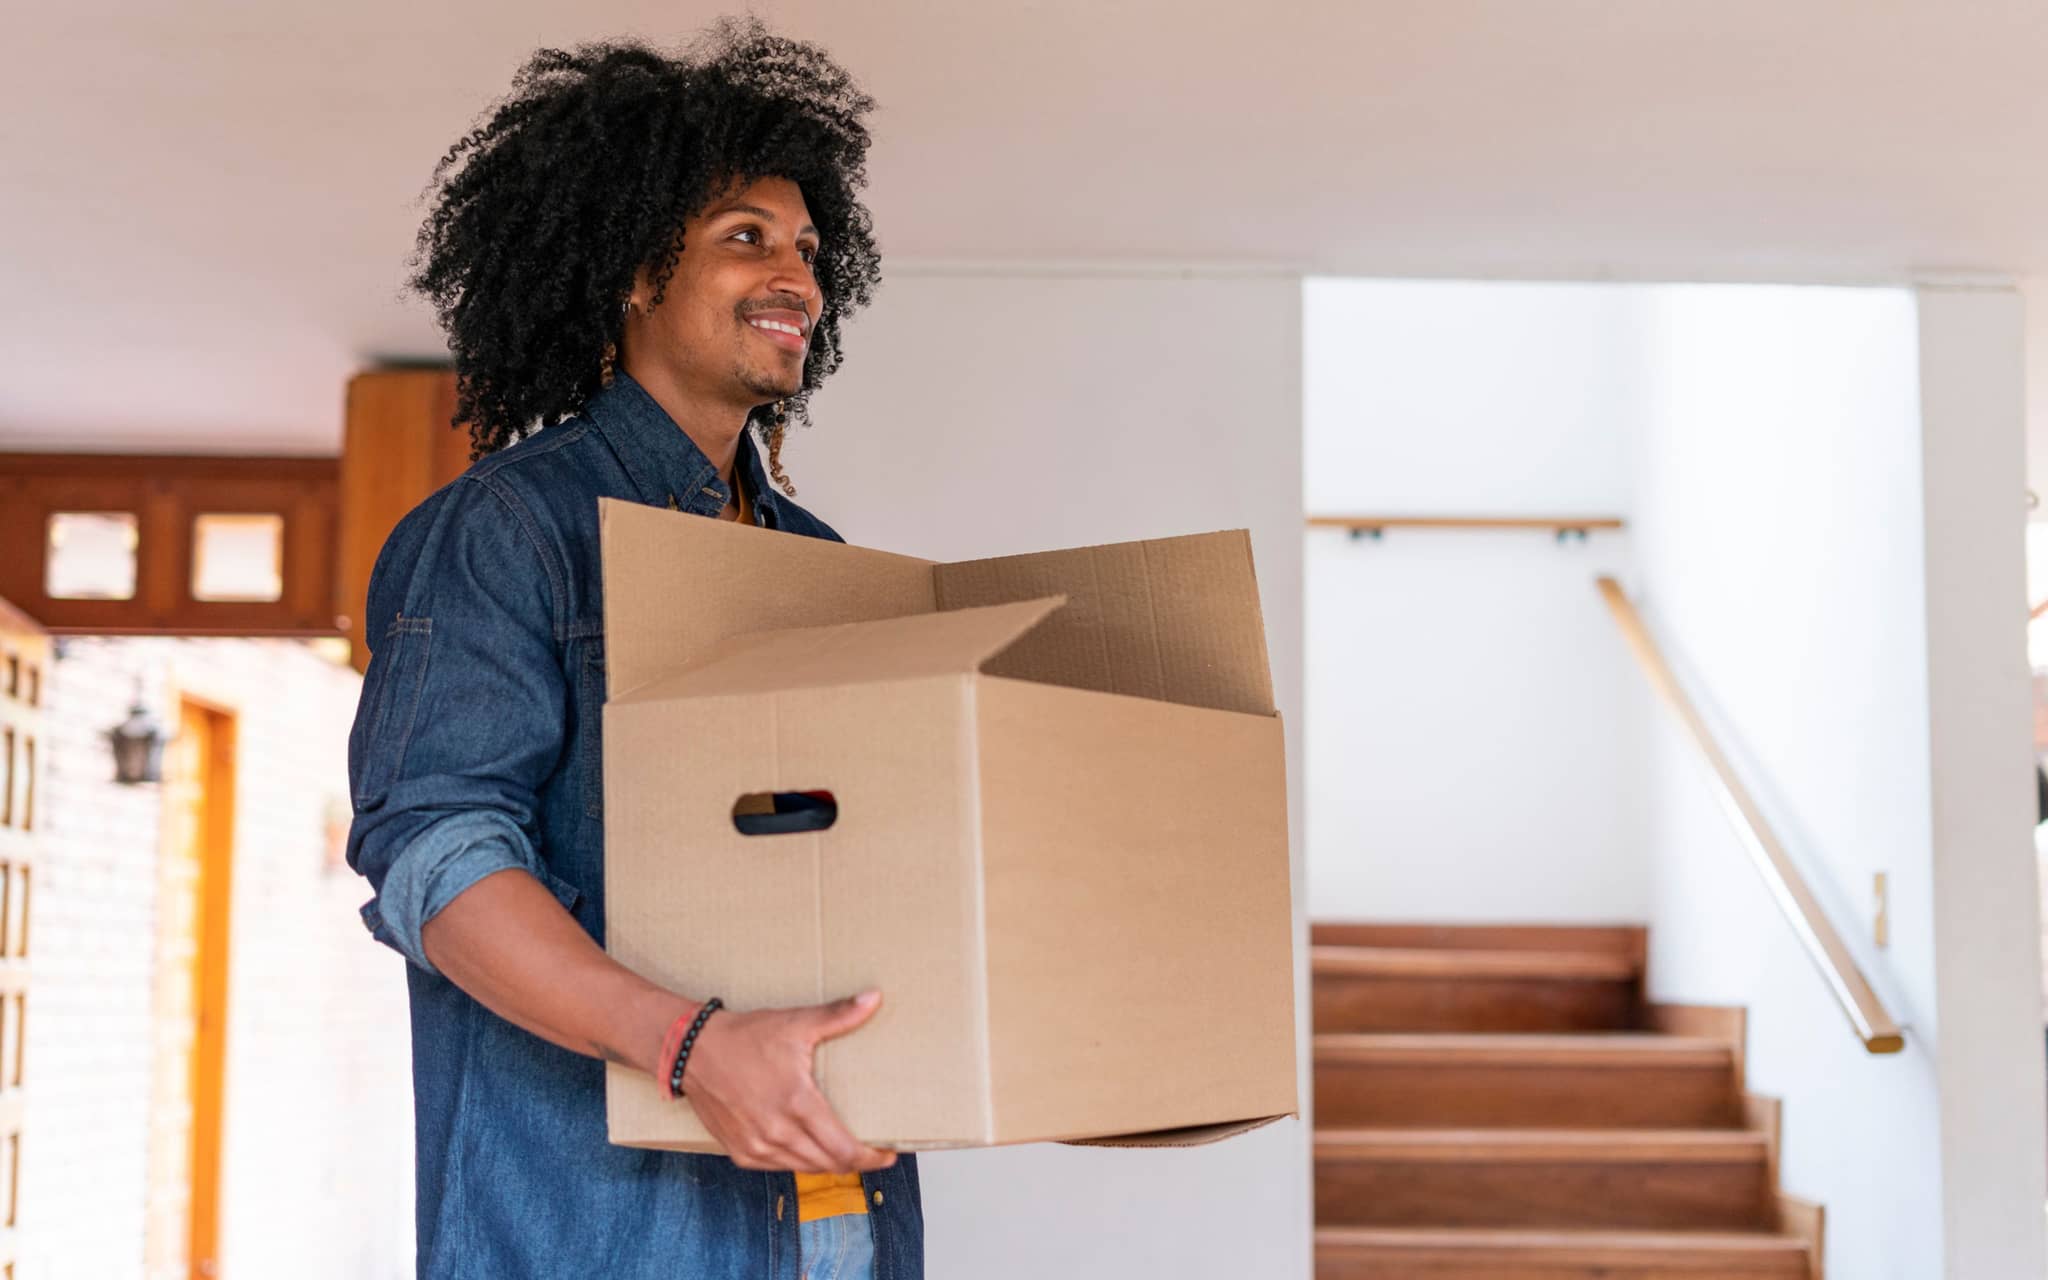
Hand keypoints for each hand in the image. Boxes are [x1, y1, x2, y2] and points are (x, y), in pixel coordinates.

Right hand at [680, 990, 898, 1173]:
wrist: (693, 1050)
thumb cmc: (745, 1036)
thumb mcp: (796, 1023)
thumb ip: (839, 1015)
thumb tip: (874, 998)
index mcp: (797, 1103)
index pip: (843, 1149)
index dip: (870, 1158)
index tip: (888, 1154)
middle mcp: (777, 1132)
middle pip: (828, 1164)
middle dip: (855, 1162)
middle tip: (872, 1152)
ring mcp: (757, 1146)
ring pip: (804, 1168)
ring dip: (827, 1164)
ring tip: (845, 1152)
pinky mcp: (740, 1152)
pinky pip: (778, 1167)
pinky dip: (797, 1162)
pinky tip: (808, 1150)